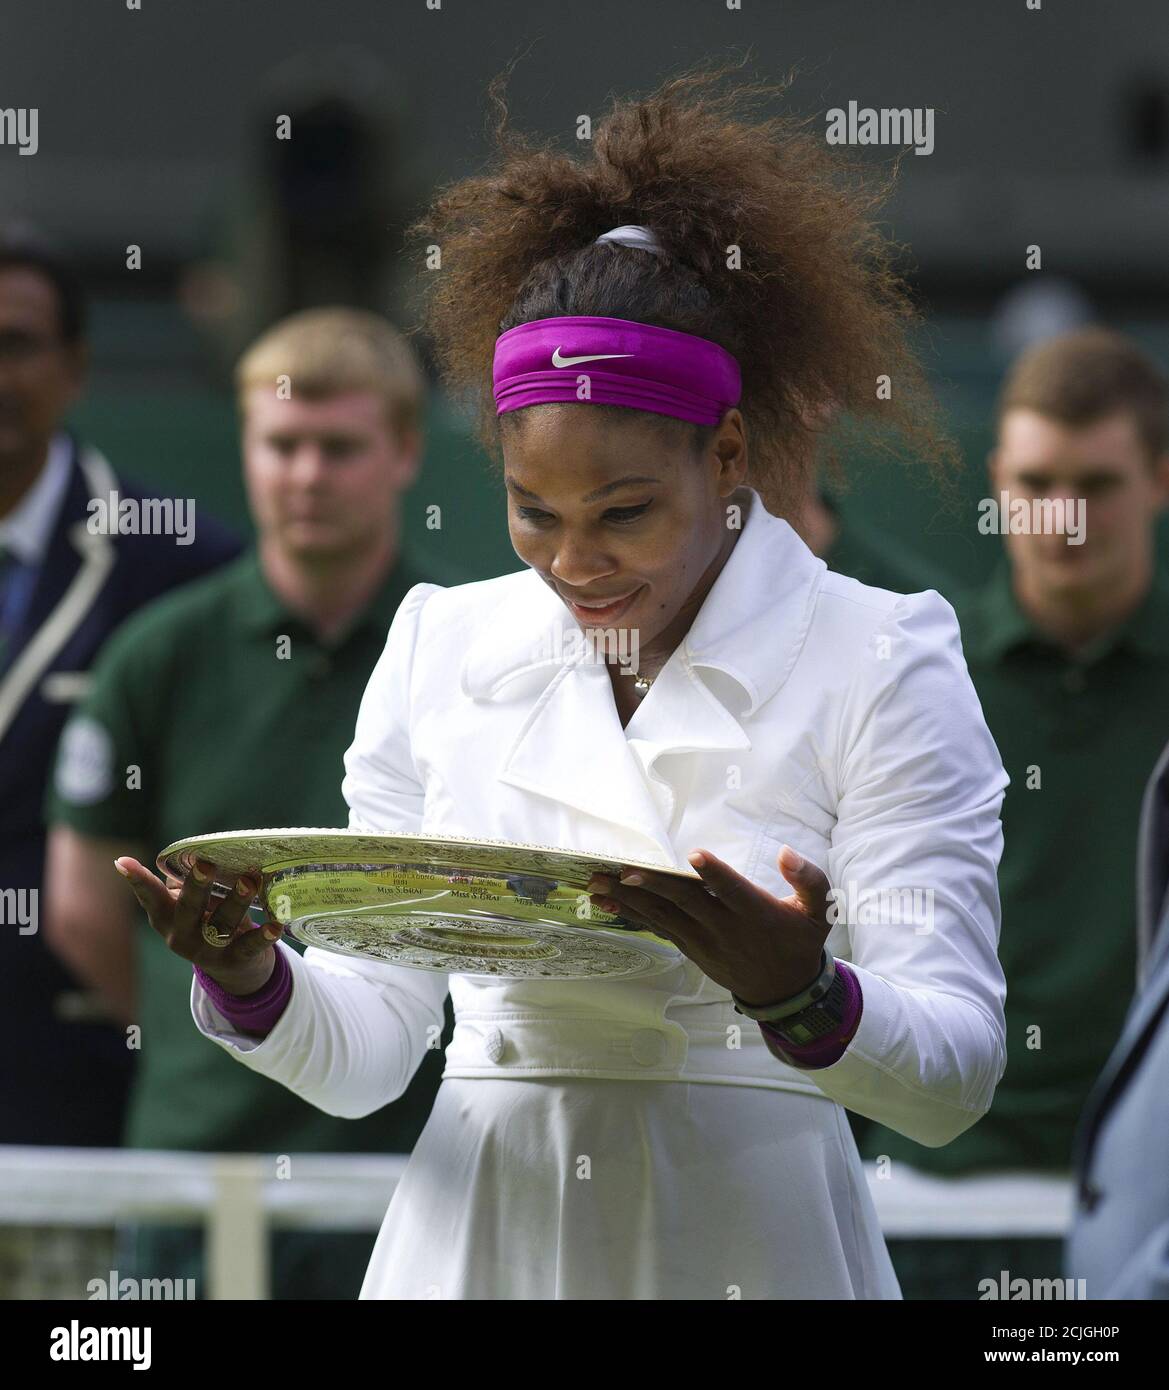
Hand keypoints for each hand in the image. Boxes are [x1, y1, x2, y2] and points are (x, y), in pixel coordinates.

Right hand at [113, 855, 283, 996]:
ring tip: (249, 881)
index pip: (150, 896)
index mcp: (166, 917)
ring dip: (236, 901)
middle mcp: (181, 935)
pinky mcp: (234, 961)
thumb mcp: (191, 905)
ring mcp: (206, 951)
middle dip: (197, 886)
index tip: (122, 862)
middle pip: (188, 908)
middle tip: (206, 864)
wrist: (233, 969)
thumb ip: (185, 883)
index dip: (137, 880)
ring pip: (221, 924)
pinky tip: (275, 925)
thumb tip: (190, 852)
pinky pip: (249, 947)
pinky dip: (263, 936)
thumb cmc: (208, 920)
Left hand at [588, 844, 830, 1005]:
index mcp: (757, 913)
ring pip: (665, 916)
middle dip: (655, 884)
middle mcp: (726, 928)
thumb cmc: (799, 940)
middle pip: (688, 902)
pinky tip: (608, 901)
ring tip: (598, 881)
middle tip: (623, 869)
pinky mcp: (691, 948)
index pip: (734, 891)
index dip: (716, 874)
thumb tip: (787, 853)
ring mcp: (704, 941)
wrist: (783, 991)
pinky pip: (659, 928)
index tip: (696, 855)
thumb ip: (809, 880)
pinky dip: (633, 913)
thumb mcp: (820, 911)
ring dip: (630, 898)